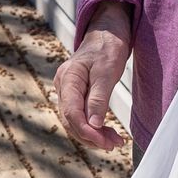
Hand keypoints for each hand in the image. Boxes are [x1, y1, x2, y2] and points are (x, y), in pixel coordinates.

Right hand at [55, 7, 131, 150]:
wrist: (107, 33)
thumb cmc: (107, 48)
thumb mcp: (107, 71)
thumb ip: (98, 98)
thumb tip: (94, 125)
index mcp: (68, 78)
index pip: (72, 113)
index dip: (87, 132)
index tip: (105, 142)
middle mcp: (63, 86)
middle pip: (71, 121)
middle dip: (92, 137)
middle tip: (114, 144)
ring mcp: (67, 90)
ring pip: (75, 121)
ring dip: (93, 134)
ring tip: (114, 141)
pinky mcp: (75, 94)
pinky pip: (80, 115)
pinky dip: (93, 126)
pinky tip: (106, 132)